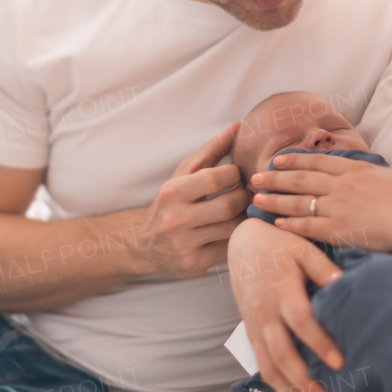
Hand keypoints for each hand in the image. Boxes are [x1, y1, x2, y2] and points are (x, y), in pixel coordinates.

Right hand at [131, 124, 249, 278]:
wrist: (144, 244)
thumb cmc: (171, 202)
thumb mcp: (183, 174)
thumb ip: (211, 150)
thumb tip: (238, 126)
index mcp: (172, 192)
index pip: (216, 178)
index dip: (235, 175)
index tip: (237, 176)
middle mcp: (176, 219)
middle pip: (228, 205)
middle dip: (244, 197)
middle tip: (247, 194)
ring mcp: (185, 244)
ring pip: (232, 228)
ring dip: (245, 217)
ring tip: (244, 210)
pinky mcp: (194, 264)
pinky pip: (229, 248)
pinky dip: (237, 237)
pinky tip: (235, 229)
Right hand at [227, 218, 343, 391]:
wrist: (243, 243)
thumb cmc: (279, 246)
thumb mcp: (304, 249)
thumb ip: (324, 269)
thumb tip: (345, 285)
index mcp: (281, 291)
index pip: (300, 321)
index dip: (319, 343)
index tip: (339, 362)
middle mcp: (265, 313)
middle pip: (280, 354)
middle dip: (302, 382)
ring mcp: (255, 325)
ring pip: (267, 366)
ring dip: (289, 391)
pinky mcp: (250, 331)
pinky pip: (261, 363)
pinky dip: (277, 384)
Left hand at [250, 153, 391, 257]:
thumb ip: (390, 175)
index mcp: (357, 169)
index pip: (317, 162)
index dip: (294, 161)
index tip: (277, 160)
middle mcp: (343, 184)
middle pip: (300, 178)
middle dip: (274, 178)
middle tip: (254, 178)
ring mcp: (339, 206)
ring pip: (298, 201)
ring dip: (275, 200)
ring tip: (256, 199)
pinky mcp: (340, 229)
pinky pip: (308, 226)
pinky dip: (290, 223)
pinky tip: (276, 223)